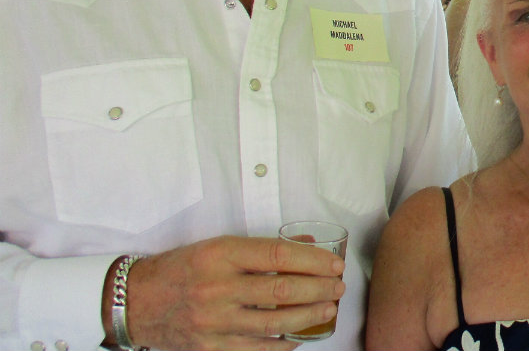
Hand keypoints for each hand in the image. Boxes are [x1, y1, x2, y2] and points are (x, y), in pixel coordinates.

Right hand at [110, 235, 345, 350]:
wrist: (135, 301)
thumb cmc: (181, 269)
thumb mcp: (217, 246)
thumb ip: (260, 248)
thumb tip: (306, 243)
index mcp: (220, 255)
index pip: (279, 255)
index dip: (313, 260)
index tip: (334, 264)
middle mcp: (217, 287)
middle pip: (282, 289)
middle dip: (318, 289)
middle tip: (338, 287)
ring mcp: (213, 320)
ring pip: (273, 322)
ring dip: (308, 317)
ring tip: (328, 309)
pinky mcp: (208, 347)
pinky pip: (254, 349)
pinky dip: (281, 345)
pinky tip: (298, 337)